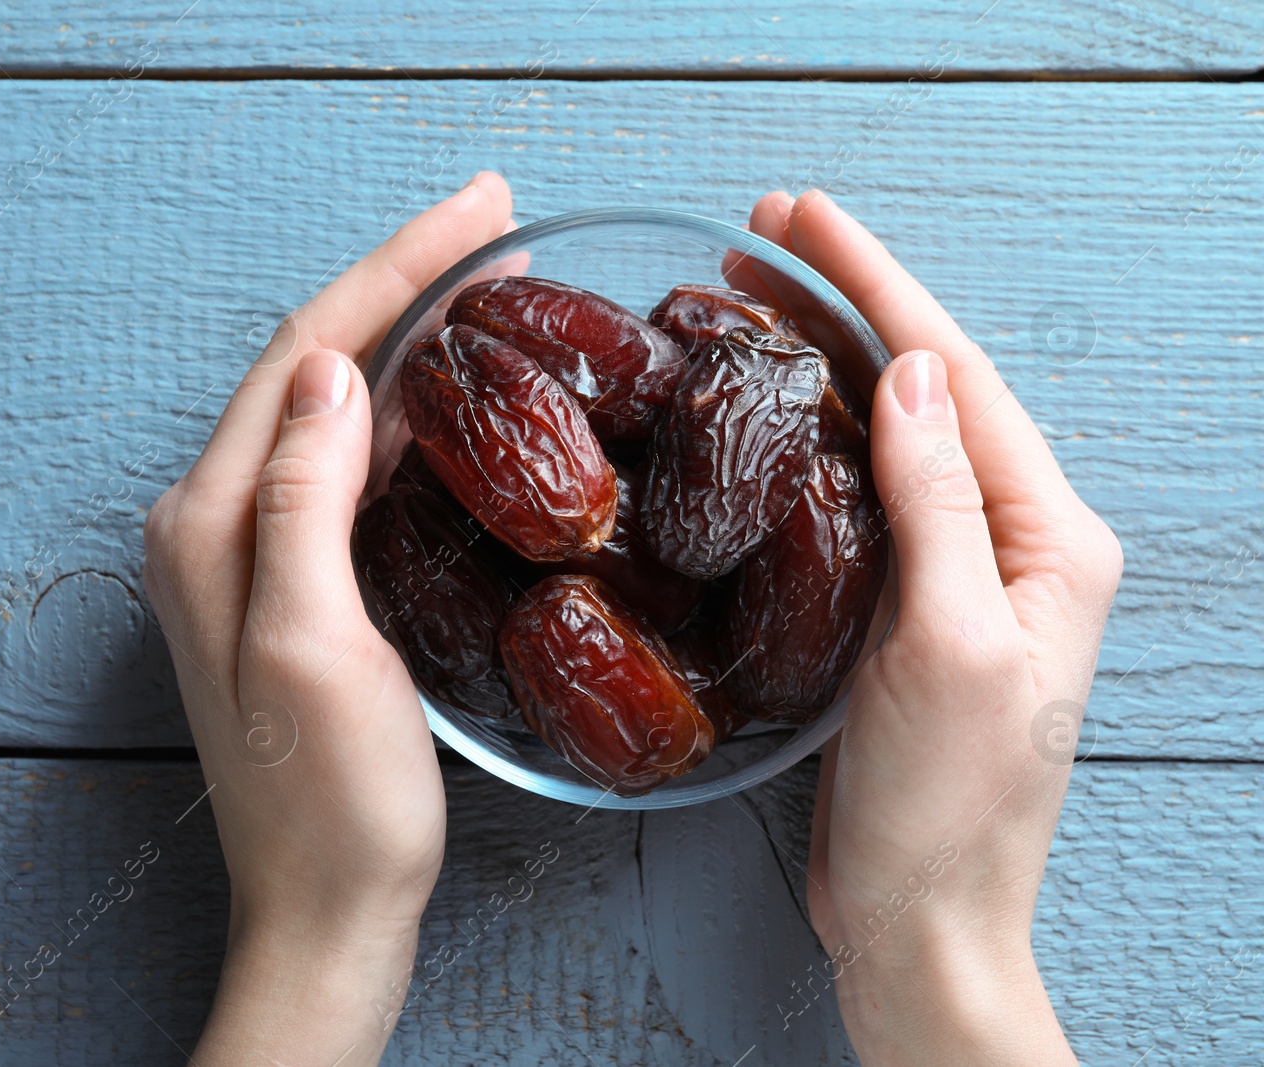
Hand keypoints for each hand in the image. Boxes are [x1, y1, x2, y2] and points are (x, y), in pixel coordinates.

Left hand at [143, 172, 513, 1064]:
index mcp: (210, 524)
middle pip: (307, 365)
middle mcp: (213, 525)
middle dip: (398, 282)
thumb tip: (328, 372)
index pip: (303, 355)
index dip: (393, 270)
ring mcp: (247, 555)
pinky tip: (443, 394)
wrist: (325, 914)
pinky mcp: (288, 586)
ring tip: (478, 281)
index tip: (478, 207)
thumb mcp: (316, 645)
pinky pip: (336, 466)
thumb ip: (301, 500)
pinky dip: (392, 412)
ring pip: (324, 408)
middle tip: (490, 219)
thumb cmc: (330, 806)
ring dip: (396, 337)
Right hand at [748, 190, 1120, 1064]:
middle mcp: (1009, 539)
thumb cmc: (948, 802)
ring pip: (887, 431)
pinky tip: (770, 410)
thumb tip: (917, 373)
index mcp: (1045, 537)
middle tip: (759, 234)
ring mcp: (955, 571)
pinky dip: (812, 435)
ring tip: (750, 298)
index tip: (801, 217)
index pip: (956, 376)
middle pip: (924, 387)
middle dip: (845, 301)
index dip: (875, 284)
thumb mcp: (950, 644)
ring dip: (824, 357)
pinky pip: (860, 491)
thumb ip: (939, 503)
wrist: (920, 916)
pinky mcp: (902, 604)